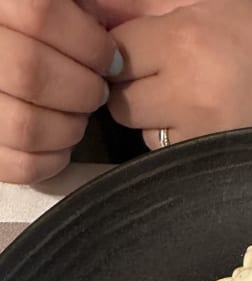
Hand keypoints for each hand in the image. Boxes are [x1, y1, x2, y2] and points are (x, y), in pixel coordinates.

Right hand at [0, 0, 118, 183]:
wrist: (5, 62)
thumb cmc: (28, 31)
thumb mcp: (48, 5)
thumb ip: (77, 6)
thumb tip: (105, 25)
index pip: (38, 12)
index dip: (88, 42)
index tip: (111, 58)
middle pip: (31, 72)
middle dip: (82, 89)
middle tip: (96, 91)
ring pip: (24, 125)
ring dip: (69, 127)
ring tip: (77, 116)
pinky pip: (18, 165)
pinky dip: (51, 160)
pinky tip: (61, 144)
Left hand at [106, 0, 251, 150]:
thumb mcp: (206, 4)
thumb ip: (145, 8)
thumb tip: (94, 14)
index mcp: (184, 38)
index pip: (117, 52)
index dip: (126, 54)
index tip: (143, 55)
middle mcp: (188, 89)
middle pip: (122, 100)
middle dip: (136, 90)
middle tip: (167, 82)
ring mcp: (200, 132)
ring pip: (144, 132)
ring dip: (157, 121)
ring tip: (194, 105)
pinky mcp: (209, 160)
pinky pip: (171, 154)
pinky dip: (180, 142)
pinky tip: (206, 127)